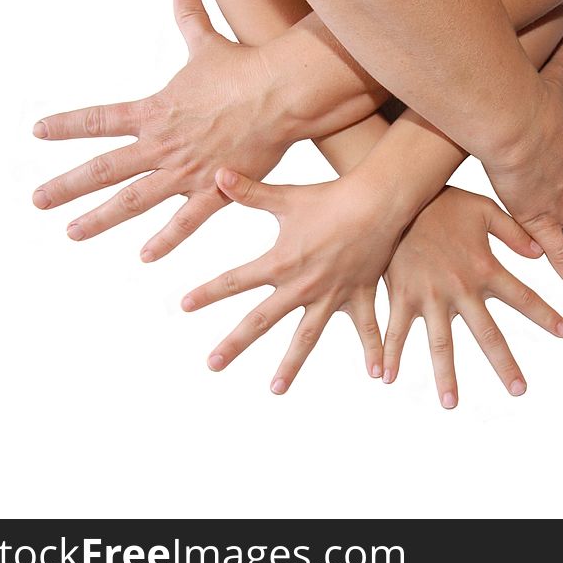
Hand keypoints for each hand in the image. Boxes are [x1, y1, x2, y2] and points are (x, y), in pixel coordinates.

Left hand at [32, 0, 293, 260]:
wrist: (278, 94)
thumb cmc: (244, 70)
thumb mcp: (207, 44)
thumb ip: (189, 21)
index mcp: (154, 111)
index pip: (99, 119)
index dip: (67, 125)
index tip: (38, 132)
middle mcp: (160, 144)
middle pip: (103, 169)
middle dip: (66, 185)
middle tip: (38, 200)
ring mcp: (184, 170)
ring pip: (132, 199)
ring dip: (100, 218)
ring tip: (73, 232)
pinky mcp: (213, 189)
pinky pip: (185, 220)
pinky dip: (164, 239)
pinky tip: (145, 256)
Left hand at [181, 168, 405, 391]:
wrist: (375, 202)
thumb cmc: (330, 197)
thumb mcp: (286, 196)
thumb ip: (250, 192)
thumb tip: (217, 173)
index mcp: (279, 263)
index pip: (234, 281)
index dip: (207, 292)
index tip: (184, 305)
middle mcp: (301, 286)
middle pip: (260, 320)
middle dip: (234, 343)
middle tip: (212, 365)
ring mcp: (330, 295)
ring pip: (306, 337)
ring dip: (290, 364)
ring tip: (275, 389)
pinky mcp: (358, 295)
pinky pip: (366, 328)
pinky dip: (372, 351)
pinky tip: (379, 376)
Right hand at [381, 187, 562, 408]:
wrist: (400, 197)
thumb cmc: (443, 202)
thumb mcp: (484, 210)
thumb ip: (513, 232)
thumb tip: (542, 253)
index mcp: (485, 269)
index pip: (523, 297)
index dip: (546, 315)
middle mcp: (461, 289)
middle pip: (488, 334)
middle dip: (504, 364)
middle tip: (519, 390)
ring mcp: (430, 296)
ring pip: (441, 343)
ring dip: (446, 375)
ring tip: (451, 404)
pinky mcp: (402, 295)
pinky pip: (396, 330)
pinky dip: (390, 354)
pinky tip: (385, 377)